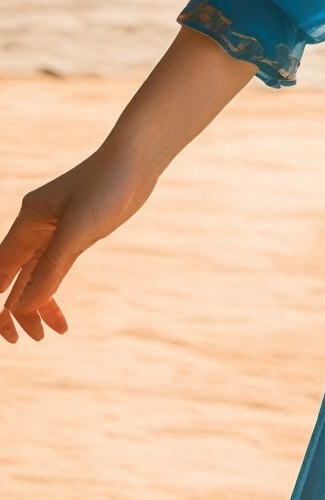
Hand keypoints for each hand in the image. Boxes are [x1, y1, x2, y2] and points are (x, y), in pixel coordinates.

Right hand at [0, 143, 157, 342]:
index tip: (6, 333)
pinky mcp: (75, 232)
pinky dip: (55, 288)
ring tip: (51, 334)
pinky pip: (55, 267)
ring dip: (39, 304)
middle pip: (15, 276)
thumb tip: (24, 308)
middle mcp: (35, 227)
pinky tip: (61, 311)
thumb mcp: (77, 232)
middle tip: (33, 340)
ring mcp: (55, 230)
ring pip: (36, 274)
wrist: (137, 160)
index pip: (0, 270)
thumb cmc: (106, 187)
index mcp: (27, 222)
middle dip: (19, 309)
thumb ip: (50, 270)